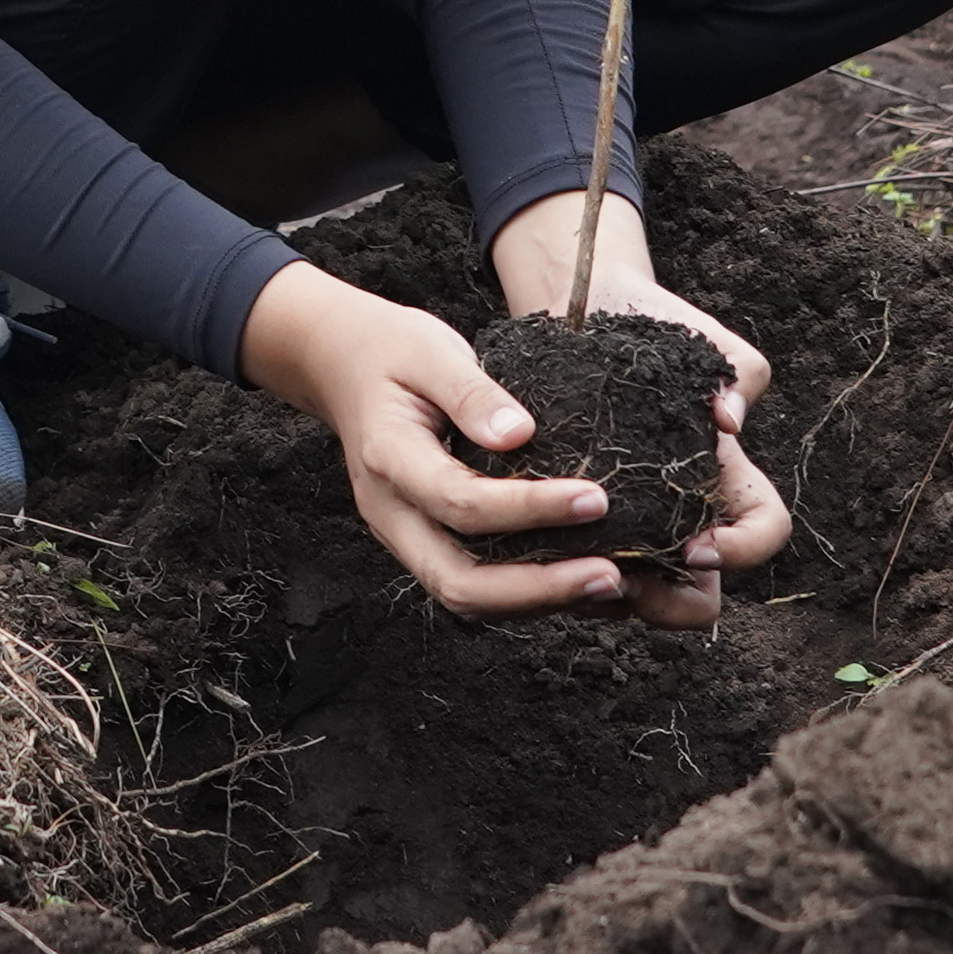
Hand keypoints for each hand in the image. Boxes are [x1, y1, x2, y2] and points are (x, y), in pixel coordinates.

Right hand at [238, 262, 634, 621]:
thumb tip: (520, 434)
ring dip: (538, 602)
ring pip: (467, 598)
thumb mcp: (430, 351)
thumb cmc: (392, 352)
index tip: (596, 498)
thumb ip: (471, 391)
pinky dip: (529, 595)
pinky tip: (580, 584)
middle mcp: (391, 514)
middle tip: (610, 576)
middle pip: (459, 582)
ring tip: (609, 587)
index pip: (461, 502)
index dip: (530, 509)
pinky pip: (475, 584)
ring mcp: (405, 536)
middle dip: (538, 589)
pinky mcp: (426, 543)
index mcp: (388, 459)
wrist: (342, 366)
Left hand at [484, 192, 794, 629]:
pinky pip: (571, 568)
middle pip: (698, 597)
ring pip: (630, 595)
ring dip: (605, 593)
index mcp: (725, 477)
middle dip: (669, 603)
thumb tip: (727, 419)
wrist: (583, 308)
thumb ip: (737, 372)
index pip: (762, 533)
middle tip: (628, 579)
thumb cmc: (654, 324)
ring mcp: (627, 525)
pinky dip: (556, 569)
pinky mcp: (571, 523)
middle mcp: (680, 515)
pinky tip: (530, 549)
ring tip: (571, 568)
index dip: (742, 551)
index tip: (698, 544)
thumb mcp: (703, 340)